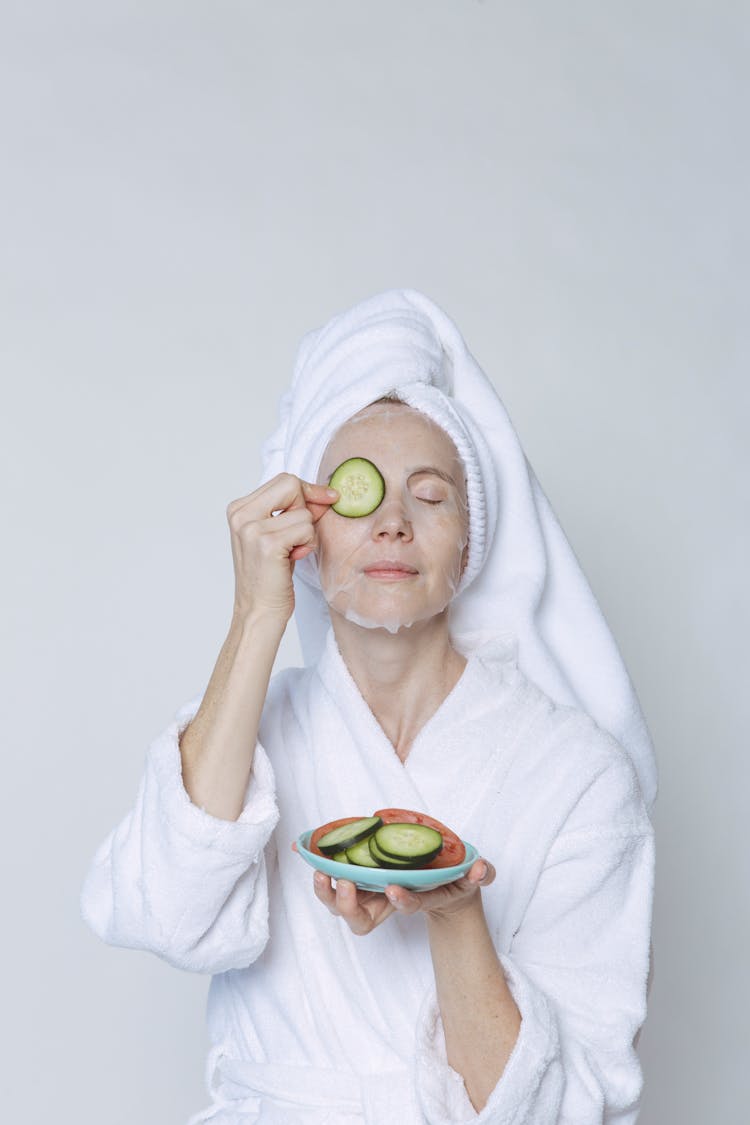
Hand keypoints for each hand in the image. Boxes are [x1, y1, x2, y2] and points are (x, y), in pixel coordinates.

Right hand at [226, 473, 338, 621]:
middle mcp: (240, 514)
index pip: (283, 480)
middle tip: (300, 535)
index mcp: (239, 509)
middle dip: (306, 508)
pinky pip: (306, 529)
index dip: (307, 490)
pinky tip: (292, 560)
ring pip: (303, 512)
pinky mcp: (267, 544)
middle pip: (290, 485)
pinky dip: (307, 545)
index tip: (325, 499)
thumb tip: (326, 494)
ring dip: (307, 534)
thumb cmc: (270, 576)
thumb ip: (295, 510)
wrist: (259, 611)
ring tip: (291, 553)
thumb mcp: (278, 535)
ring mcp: (251, 528)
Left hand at [310, 858, 495, 935]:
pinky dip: (315, 864)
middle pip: (359, 918)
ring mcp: (366, 892)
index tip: (394, 889)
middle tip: (345, 881)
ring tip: (320, 870)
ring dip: (326, 890)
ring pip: (339, 904)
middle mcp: (384, 902)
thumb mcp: (470, 878)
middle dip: (348, 904)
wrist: (434, 880)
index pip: (403, 908)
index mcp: (411, 901)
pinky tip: (301, 847)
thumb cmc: (449, 880)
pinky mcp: (353, 876)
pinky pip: (330, 878)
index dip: (401, 902)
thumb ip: (479, 874)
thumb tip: (481, 869)